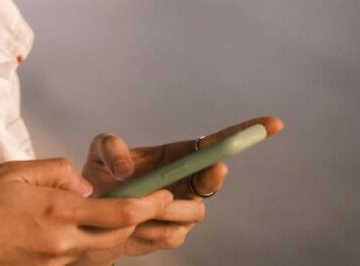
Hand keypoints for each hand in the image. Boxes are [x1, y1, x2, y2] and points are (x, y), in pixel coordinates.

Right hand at [0, 157, 174, 265]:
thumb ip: (55, 173)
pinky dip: (95, 247)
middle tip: (157, 205)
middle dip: (143, 222)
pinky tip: (92, 234)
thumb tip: (84, 184)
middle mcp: (62, 244)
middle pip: (119, 237)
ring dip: (120, 236)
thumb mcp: (13, 172)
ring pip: (103, 252)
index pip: (120, 213)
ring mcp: (53, 263)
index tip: (168, 194)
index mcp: (57, 212)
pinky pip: (81, 260)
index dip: (150, 205)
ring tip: (131, 218)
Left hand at [79, 116, 284, 256]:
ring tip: (134, 202)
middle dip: (211, 176)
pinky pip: (169, 234)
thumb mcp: (99, 150)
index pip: (215, 144)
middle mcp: (186, 183)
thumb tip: (125, 169)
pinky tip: (129, 222)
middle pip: (213, 180)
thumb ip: (111, 148)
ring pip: (191, 212)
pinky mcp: (171, 235)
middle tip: (207, 171)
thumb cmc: (100, 177)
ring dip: (166, 207)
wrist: (88, 215)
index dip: (243, 134)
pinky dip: (148, 228)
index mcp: (178, 156)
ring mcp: (182, 210)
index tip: (271, 124)